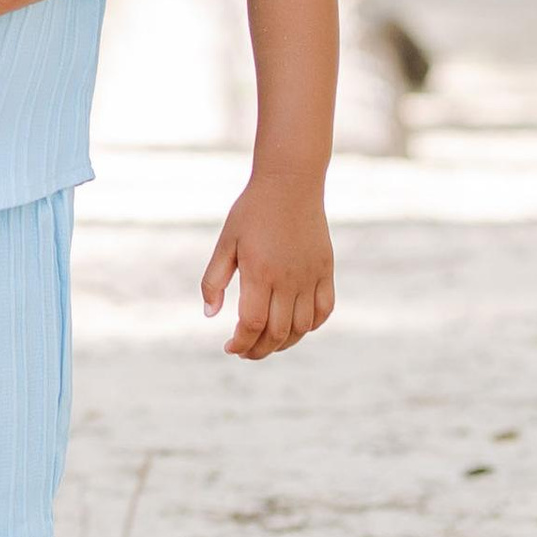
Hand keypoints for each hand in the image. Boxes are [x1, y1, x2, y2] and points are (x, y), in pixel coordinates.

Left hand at [201, 171, 335, 357]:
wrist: (289, 184)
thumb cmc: (251, 211)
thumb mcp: (226, 242)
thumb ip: (214, 280)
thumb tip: (210, 315)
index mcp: (260, 273)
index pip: (252, 324)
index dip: (241, 343)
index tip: (230, 348)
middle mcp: (289, 279)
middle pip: (277, 333)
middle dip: (259, 350)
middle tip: (245, 351)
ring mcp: (311, 276)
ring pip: (302, 327)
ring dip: (284, 343)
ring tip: (266, 343)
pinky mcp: (326, 270)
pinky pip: (324, 310)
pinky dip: (311, 326)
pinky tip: (294, 327)